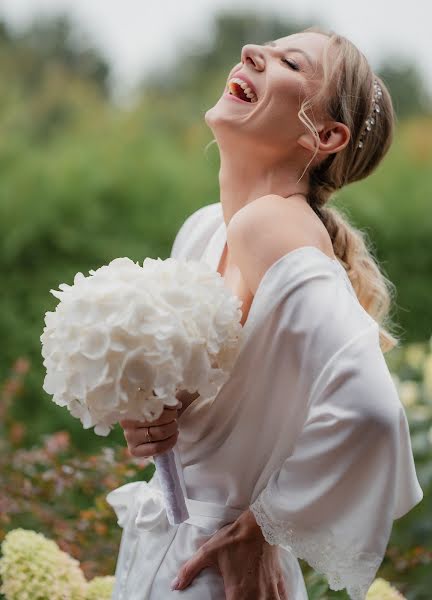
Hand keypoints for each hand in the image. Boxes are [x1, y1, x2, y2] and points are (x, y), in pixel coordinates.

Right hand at [119, 400, 181, 457]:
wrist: (149, 426)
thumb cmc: (155, 409)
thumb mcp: (160, 399)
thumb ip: (167, 399)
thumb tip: (176, 404)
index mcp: (131, 405)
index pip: (154, 406)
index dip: (168, 407)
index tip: (176, 407)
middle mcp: (127, 422)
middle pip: (159, 420)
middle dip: (172, 419)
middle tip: (175, 418)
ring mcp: (129, 437)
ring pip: (159, 434)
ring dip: (172, 430)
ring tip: (174, 427)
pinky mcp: (134, 450)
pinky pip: (156, 448)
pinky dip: (169, 443)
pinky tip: (173, 437)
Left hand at [171, 508, 288, 598]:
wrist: (260, 524)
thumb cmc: (234, 538)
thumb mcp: (208, 552)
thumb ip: (190, 570)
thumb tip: (174, 585)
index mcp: (238, 593)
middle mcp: (256, 596)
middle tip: (236, 597)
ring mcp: (270, 591)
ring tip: (254, 599)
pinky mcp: (279, 583)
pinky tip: (272, 598)